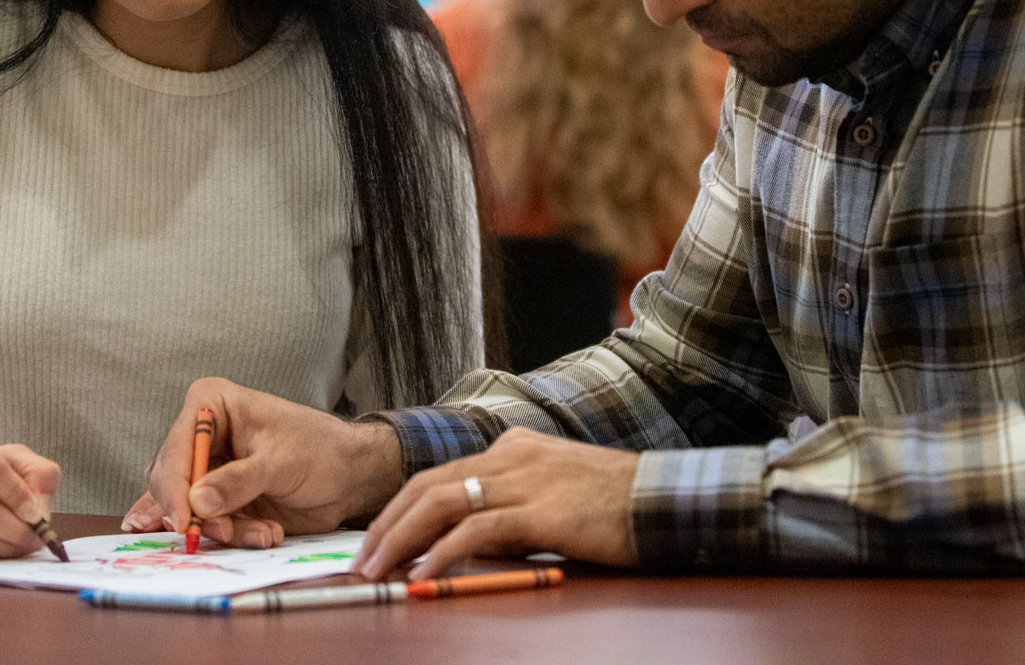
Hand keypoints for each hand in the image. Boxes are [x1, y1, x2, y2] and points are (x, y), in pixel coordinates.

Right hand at [122, 378, 403, 549]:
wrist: (348, 476)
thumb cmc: (320, 450)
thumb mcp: (281, 463)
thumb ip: (239, 481)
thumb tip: (197, 503)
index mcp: (212, 405)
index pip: (178, 447)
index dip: (174, 485)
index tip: (183, 519)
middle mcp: (201, 437)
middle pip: (170, 481)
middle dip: (196, 513)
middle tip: (224, 531)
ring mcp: (207, 472)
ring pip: (187, 510)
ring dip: (223, 529)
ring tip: (265, 532)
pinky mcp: (218, 502)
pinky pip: (208, 526)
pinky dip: (234, 536)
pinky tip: (267, 533)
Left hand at [353, 427, 637, 580]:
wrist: (664, 500)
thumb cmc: (616, 505)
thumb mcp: (554, 497)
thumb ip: (512, 511)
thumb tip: (469, 545)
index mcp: (514, 449)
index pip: (440, 474)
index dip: (402, 507)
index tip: (378, 537)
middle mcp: (511, 456)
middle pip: (428, 485)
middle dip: (387, 524)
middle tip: (360, 559)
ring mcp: (524, 480)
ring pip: (442, 503)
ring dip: (401, 539)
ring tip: (375, 570)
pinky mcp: (540, 511)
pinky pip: (477, 531)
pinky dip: (443, 553)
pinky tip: (424, 575)